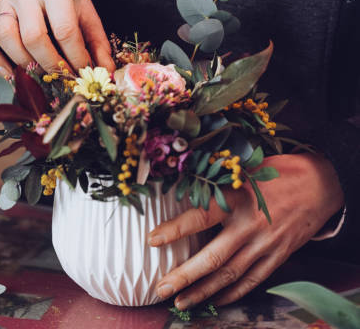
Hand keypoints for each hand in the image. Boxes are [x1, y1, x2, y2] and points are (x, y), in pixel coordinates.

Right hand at [0, 0, 114, 74]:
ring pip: (6, 38)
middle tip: (62, 78)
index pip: (64, 30)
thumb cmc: (66, 1)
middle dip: (50, 64)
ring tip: (39, 76)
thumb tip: (104, 72)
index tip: (82, 74)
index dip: (75, 58)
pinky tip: (10, 74)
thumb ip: (96, 42)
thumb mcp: (86, 14)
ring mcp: (3, 2)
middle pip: (33, 37)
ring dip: (23, 64)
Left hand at [148, 153, 343, 309]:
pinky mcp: (278, 256)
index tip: (152, 240)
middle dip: (184, 276)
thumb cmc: (275, 172)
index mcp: (238, 198)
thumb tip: (181, 190)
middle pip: (213, 257)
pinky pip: (252, 280)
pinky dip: (232, 292)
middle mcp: (250, 225)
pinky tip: (214, 299)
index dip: (175, 229)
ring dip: (203, 291)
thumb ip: (217, 185)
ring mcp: (265, 244)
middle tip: (161, 288)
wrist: (320, 184)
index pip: (200, 216)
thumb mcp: (243, 170)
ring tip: (181, 301)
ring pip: (230, 275)